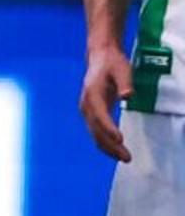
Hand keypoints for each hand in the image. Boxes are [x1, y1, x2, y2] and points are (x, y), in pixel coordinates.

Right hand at [85, 43, 136, 164]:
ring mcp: (87, 110)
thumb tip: (128, 95)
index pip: (100, 115)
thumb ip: (125, 82)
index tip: (119, 139)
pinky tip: (115, 151)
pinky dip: (105, 143)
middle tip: (126, 157)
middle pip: (96, 129)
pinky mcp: (91, 113)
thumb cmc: (113, 63)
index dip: (108, 128)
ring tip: (124, 157)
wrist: (100, 57)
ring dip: (108, 147)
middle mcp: (86, 105)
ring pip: (95, 133)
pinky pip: (96, 132)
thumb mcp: (122, 69)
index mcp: (92, 94)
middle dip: (111, 145)